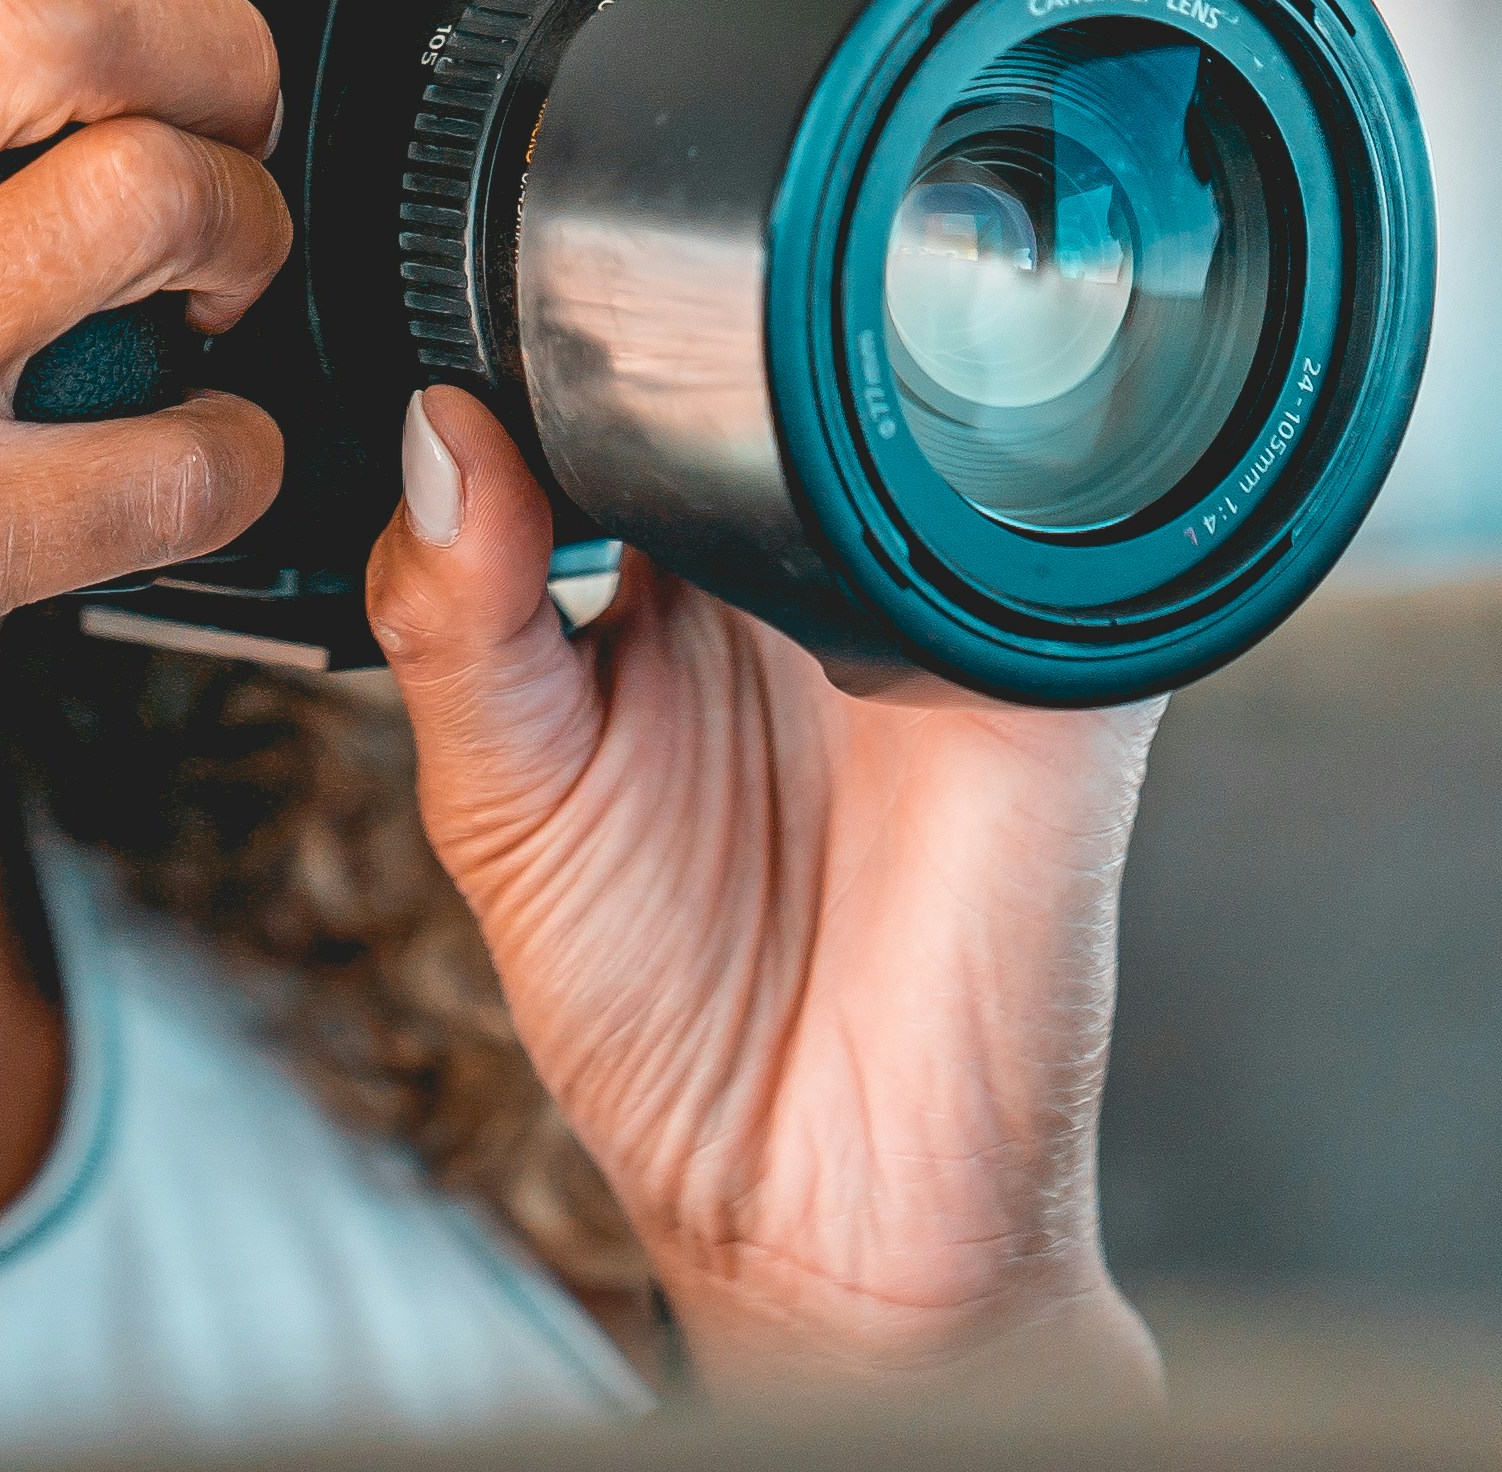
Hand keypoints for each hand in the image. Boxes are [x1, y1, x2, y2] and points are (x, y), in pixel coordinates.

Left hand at [371, 397, 1160, 1399]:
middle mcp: (815, 560)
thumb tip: (434, 437)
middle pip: (766, 358)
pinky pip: (1067, 517)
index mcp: (679, 569)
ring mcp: (945, 597)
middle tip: (596, 338)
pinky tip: (874, 506)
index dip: (551, 329)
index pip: (625, 379)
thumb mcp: (502, 800)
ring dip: (825, 380)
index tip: (469, 305)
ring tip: (712, 460)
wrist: (826, 1197)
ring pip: (916, 399)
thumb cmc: (662, 1011)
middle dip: (676, 327)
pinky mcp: (1064, 665)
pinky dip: (991, 478)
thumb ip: (457, 617)